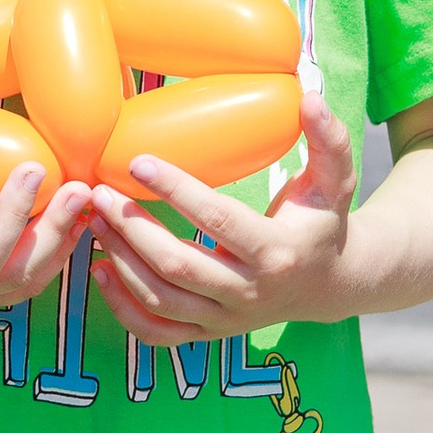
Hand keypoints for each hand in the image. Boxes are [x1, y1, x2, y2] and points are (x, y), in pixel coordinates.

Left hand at [85, 91, 357, 347]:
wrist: (330, 285)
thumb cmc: (324, 223)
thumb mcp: (336, 181)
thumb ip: (329, 139)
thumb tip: (308, 98)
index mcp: (278, 252)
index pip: (217, 220)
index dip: (176, 190)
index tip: (139, 162)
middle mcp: (250, 292)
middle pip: (177, 265)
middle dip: (132, 228)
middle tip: (101, 193)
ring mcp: (227, 319)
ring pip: (160, 299)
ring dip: (121, 262)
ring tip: (95, 222)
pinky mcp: (210, 334)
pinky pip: (158, 333)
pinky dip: (123, 309)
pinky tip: (101, 271)